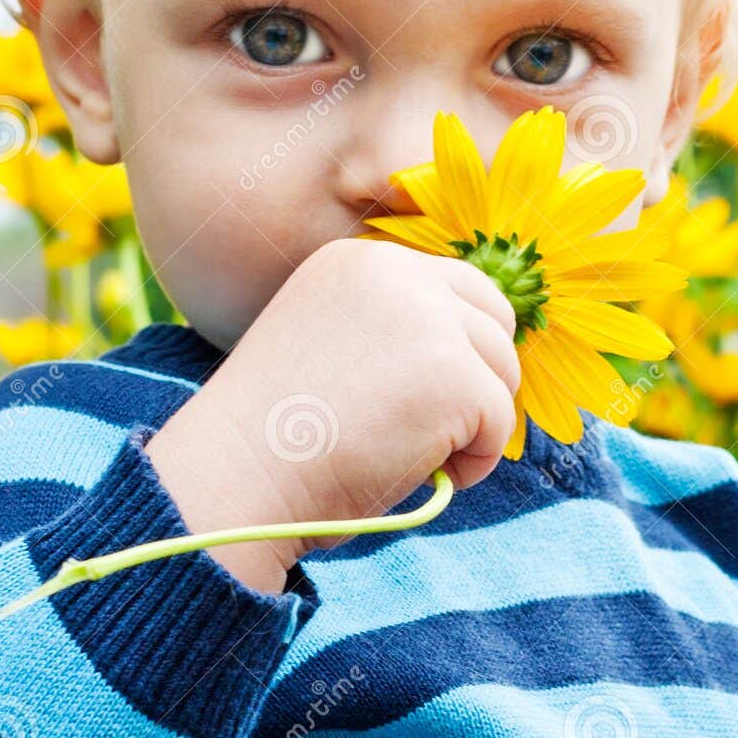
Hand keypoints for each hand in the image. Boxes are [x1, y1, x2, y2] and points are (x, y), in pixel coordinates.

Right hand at [144, 237, 520, 592]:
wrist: (236, 477)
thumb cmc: (276, 437)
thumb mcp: (331, 347)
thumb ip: (391, 329)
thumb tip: (475, 353)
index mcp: (360, 260)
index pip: (458, 286)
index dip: (458, 348)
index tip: (424, 397)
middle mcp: (398, 272)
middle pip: (495, 320)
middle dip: (477, 380)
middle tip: (426, 431)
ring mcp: (430, 320)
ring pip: (502, 372)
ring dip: (472, 425)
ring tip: (409, 455)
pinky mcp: (455, 375)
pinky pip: (499, 422)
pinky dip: (473, 462)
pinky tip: (420, 475)